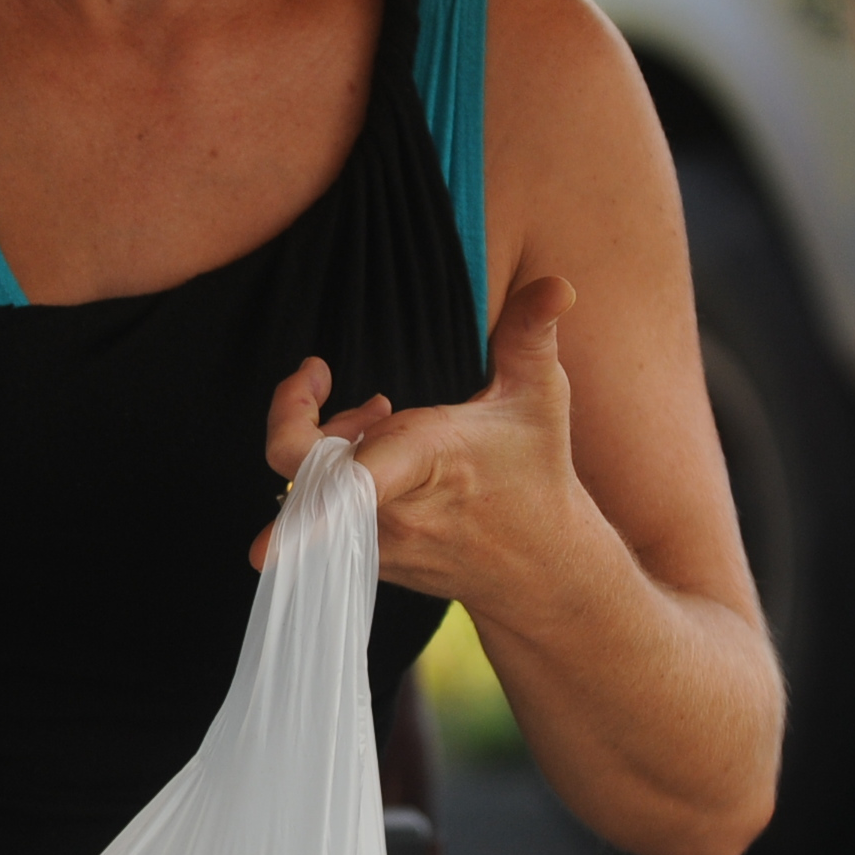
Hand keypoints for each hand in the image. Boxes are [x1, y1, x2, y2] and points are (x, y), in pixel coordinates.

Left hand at [251, 274, 598, 607]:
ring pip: (307, 490)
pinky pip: (322, 517)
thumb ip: (530, 332)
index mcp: (427, 459)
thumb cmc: (538, 472)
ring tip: (373, 418)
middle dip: (301, 414)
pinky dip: (332, 480)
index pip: (345, 467)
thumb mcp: (540, 396)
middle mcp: (394, 510)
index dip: (296, 432)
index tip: (300, 398)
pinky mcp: (371, 560)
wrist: (544, 568)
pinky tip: (372, 460)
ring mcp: (379, 542)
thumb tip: (557, 285)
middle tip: (332, 384)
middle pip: (300, 465)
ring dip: (326, 446)